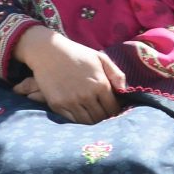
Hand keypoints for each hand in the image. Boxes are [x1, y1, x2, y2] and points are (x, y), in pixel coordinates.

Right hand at [15, 26, 130, 122]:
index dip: (115, 111)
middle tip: (103, 115)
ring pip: (87, 122)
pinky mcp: (57, 104)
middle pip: (101, 117)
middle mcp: (87, 95)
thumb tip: (124, 91)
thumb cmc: (77, 54)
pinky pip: (72, 120)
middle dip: (104, 118)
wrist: (48, 51)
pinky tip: (80, 114)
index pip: (113, 108)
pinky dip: (78, 120)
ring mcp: (71, 101)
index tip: (113, 110)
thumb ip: (116, 74)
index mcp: (100, 84)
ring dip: (92, 121)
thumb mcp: (101, 58)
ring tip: (93, 116)